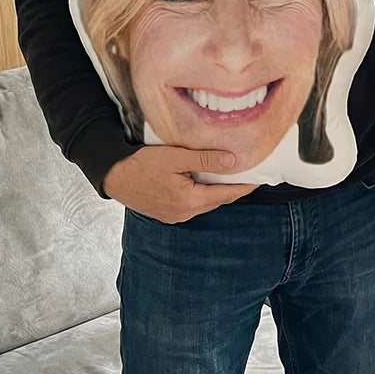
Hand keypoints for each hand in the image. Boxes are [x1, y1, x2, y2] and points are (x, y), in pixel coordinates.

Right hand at [103, 145, 257, 223]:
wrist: (113, 176)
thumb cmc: (142, 165)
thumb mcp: (176, 158)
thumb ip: (205, 160)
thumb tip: (233, 162)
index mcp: (190, 201)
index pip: (226, 194)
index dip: (245, 187)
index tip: (261, 179)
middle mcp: (184, 213)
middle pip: (217, 200)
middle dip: (233, 189)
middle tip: (248, 174)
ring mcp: (175, 215)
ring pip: (204, 202)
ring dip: (217, 191)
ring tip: (229, 176)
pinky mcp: (166, 213)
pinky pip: (192, 204)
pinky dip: (202, 194)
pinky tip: (204, 182)